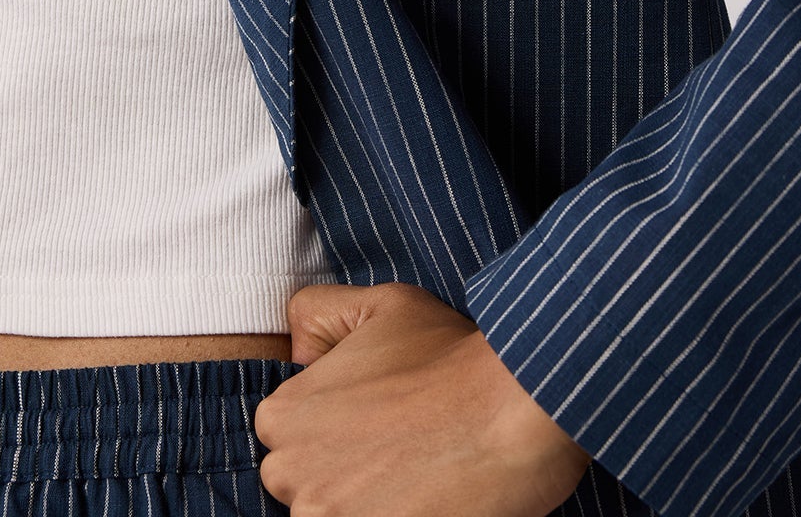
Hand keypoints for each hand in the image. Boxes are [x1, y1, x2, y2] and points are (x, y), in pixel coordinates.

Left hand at [253, 280, 591, 515]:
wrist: (515, 408)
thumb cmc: (453, 357)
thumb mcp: (383, 305)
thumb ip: (321, 315)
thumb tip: (298, 350)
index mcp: (285, 414)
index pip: (285, 442)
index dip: (332, 434)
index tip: (374, 428)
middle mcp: (292, 472)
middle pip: (302, 489)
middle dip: (342, 476)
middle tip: (398, 455)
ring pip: (328, 516)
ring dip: (366, 505)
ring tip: (415, 481)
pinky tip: (422, 502)